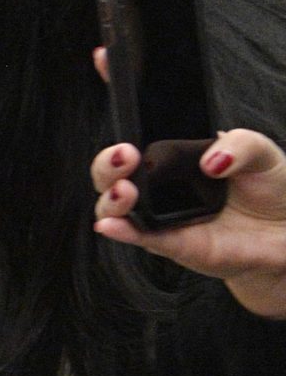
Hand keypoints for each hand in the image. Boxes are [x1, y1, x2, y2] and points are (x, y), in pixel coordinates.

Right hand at [92, 128, 285, 316]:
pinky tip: (112, 225)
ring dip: (111, 200)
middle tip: (124, 157)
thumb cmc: (270, 190)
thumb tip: (211, 161)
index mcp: (175, 161)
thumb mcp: (262, 152)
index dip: (122, 139)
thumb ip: (240, 144)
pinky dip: (122, 232)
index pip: (137, 144)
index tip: (124, 129)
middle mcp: (161, 189)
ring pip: (116, 211)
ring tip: (126, 191)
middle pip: (113, 177)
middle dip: (106, 166)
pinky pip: (140, 238)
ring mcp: (162, 218)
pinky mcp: (172, 245)